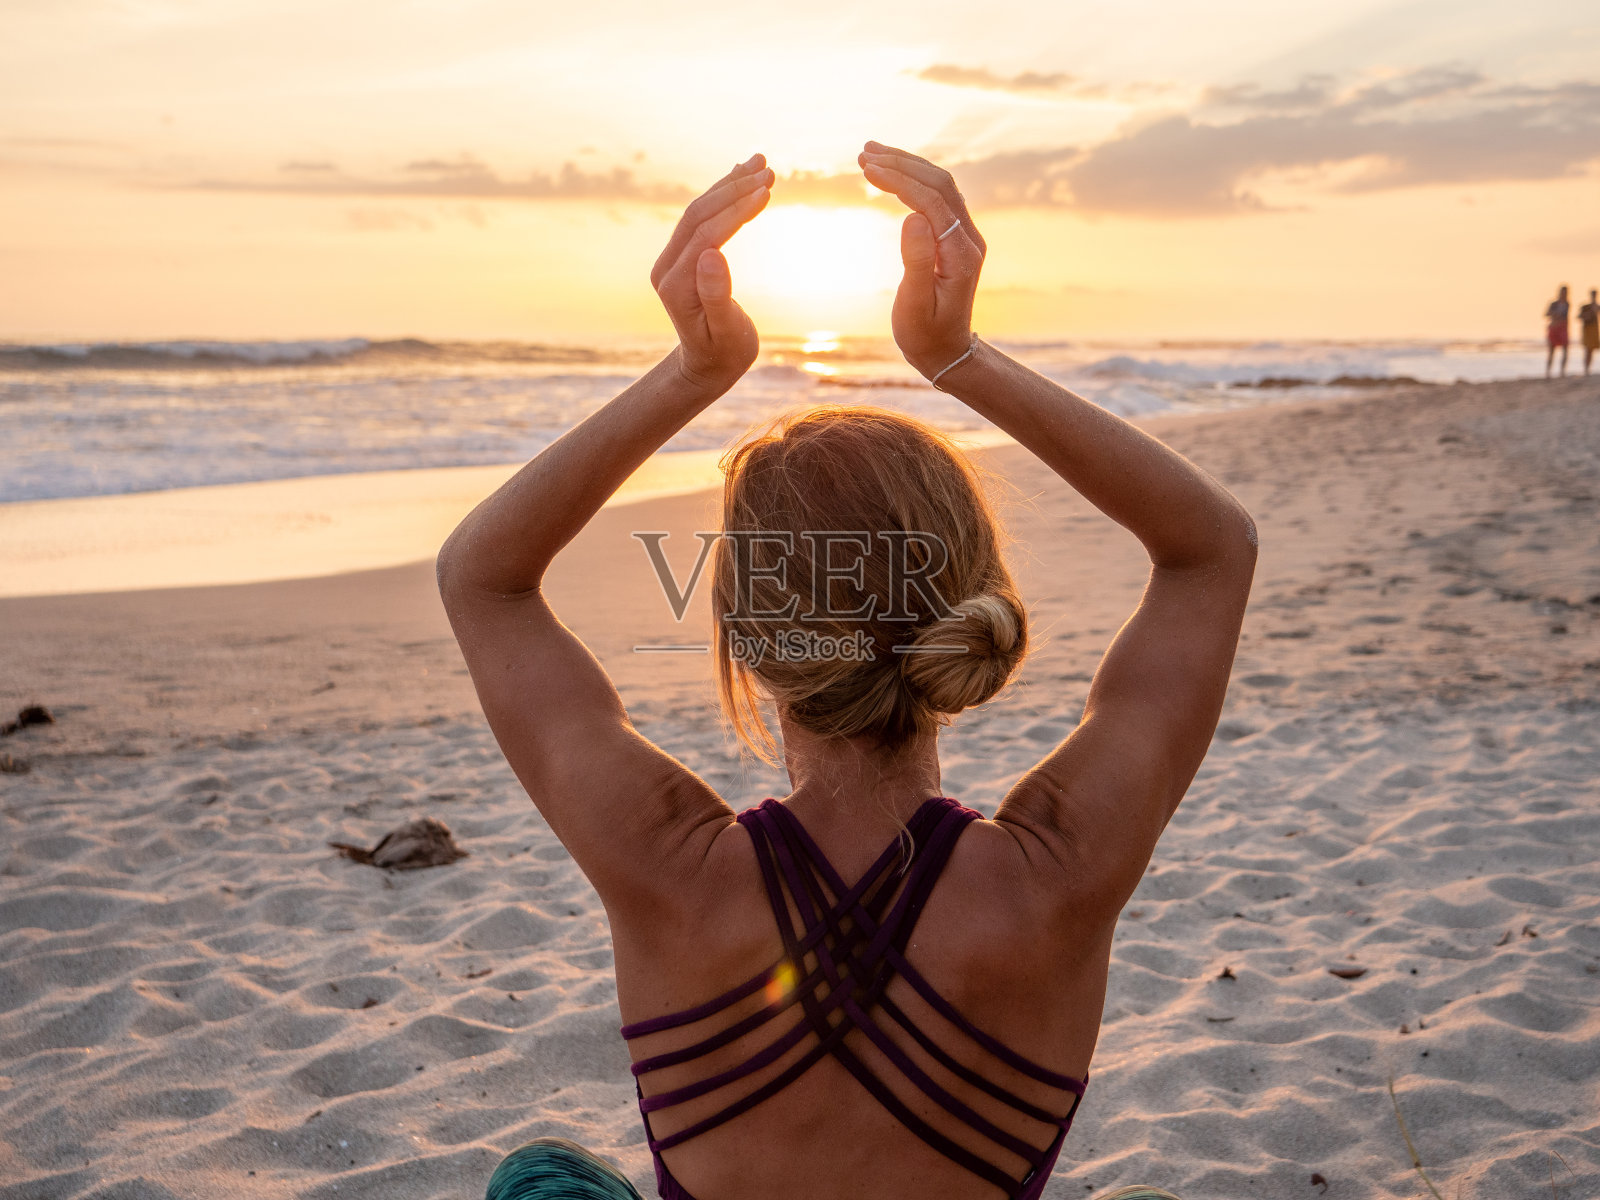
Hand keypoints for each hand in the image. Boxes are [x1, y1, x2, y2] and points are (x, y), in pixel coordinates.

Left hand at [652, 154, 772, 392]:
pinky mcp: (683, 255)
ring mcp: (673, 259)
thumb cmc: (724, 354)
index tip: (766, 191)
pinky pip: (702, 217)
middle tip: (768, 172)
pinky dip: (723, 194)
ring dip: (730, 184)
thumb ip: (716, 296)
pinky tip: (741, 174)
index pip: (706, 235)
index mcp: (676, 285)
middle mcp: (667, 267)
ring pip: (700, 210)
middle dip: (734, 189)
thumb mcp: (727, 332)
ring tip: (762, 163)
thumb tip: (711, 254)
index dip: (736, 211)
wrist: (706, 366)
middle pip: (699, 215)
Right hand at [858, 141, 986, 380]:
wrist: (946, 351)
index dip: (900, 180)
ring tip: (870, 154)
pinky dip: (913, 180)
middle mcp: (968, 239)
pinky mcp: (955, 238)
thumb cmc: (925, 334)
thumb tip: (912, 217)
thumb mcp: (914, 305)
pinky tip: (891, 173)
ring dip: (907, 165)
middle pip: (940, 184)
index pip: (932, 201)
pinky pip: (937, 197)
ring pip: (940, 185)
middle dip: (902, 164)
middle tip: (864, 153)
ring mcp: (965, 236)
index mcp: (960, 254)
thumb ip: (916, 261)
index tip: (867, 168)